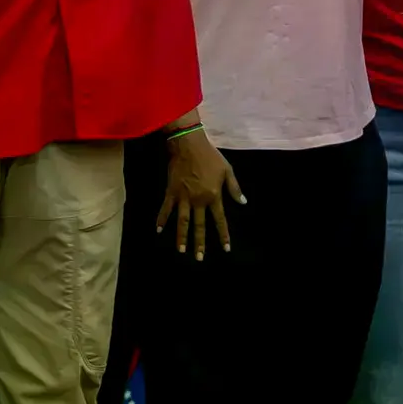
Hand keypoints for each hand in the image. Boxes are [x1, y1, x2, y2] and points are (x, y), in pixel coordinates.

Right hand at [156, 128, 243, 260]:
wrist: (189, 145)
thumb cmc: (210, 156)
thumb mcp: (227, 170)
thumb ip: (234, 188)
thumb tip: (243, 202)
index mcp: (213, 196)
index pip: (219, 220)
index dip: (223, 235)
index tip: (226, 248)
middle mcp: (198, 200)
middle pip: (199, 226)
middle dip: (199, 243)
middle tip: (199, 258)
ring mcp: (183, 197)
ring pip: (182, 222)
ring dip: (181, 237)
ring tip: (181, 251)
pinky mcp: (171, 192)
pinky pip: (166, 209)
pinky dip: (162, 219)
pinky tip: (159, 230)